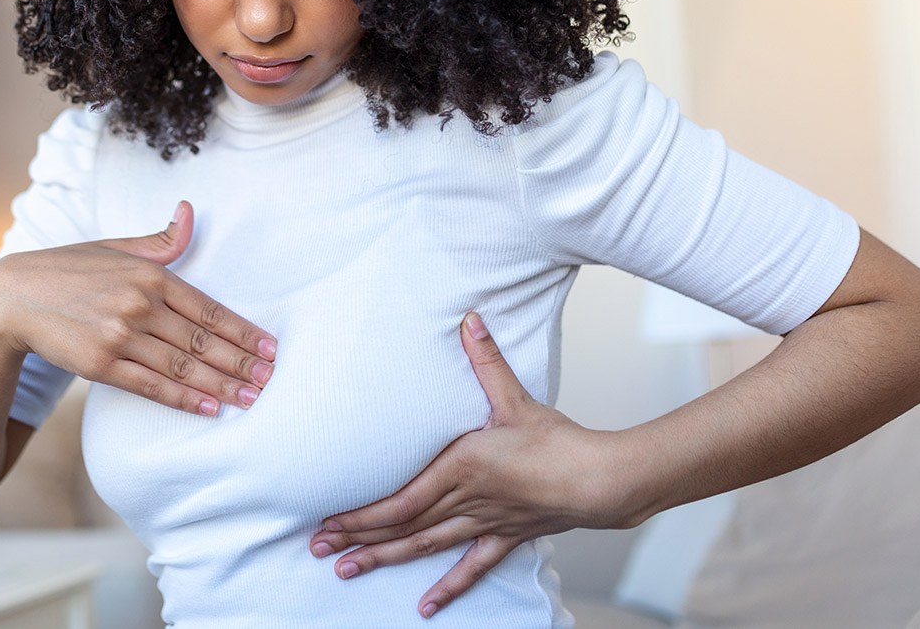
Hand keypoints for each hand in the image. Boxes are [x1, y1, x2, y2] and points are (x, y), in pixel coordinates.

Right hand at [0, 200, 276, 415]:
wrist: (12, 298)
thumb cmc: (70, 271)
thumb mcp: (116, 247)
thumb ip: (161, 241)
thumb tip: (190, 212)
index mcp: (151, 276)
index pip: (210, 310)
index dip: (244, 332)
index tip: (270, 349)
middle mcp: (140, 305)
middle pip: (203, 342)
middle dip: (242, 363)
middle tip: (271, 379)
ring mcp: (120, 337)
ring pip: (184, 367)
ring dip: (222, 385)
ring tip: (251, 398)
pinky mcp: (101, 365)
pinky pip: (153, 386)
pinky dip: (185, 399)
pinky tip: (212, 408)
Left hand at [309, 312, 639, 617]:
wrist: (601, 480)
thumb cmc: (557, 442)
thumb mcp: (514, 398)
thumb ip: (486, 361)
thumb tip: (469, 320)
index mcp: (459, 468)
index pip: (397, 500)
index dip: (359, 514)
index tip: (327, 520)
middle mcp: (463, 501)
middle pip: (400, 526)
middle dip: (357, 537)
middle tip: (318, 548)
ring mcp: (482, 523)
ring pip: (424, 546)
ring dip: (384, 559)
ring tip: (347, 571)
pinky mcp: (504, 536)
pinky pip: (471, 567)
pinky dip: (448, 587)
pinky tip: (426, 607)